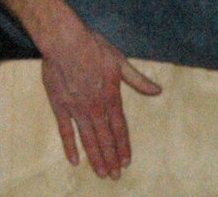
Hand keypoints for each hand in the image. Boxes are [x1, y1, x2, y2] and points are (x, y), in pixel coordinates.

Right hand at [38, 19, 160, 178]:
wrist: (65, 41)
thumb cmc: (94, 47)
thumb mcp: (120, 61)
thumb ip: (138, 80)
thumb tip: (158, 91)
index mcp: (111, 97)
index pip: (120, 128)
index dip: (123, 146)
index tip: (126, 162)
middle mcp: (95, 108)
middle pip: (105, 138)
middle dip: (111, 158)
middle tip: (114, 176)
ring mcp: (77, 109)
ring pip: (88, 139)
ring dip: (96, 157)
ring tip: (101, 173)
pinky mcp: (60, 106)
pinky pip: (65, 131)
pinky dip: (70, 146)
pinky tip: (75, 160)